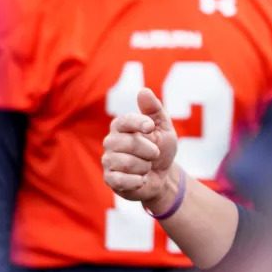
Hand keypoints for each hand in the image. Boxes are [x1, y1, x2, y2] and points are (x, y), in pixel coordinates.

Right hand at [102, 88, 178, 206]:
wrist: (163, 175)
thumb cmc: (161, 148)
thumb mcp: (163, 127)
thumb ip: (154, 109)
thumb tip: (143, 91)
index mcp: (121, 126)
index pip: (125, 120)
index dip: (139, 123)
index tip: (151, 128)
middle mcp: (111, 141)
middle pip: (130, 144)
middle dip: (150, 151)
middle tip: (154, 154)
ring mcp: (108, 160)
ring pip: (128, 163)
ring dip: (145, 167)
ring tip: (146, 167)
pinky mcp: (110, 179)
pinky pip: (122, 180)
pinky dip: (138, 181)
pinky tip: (141, 179)